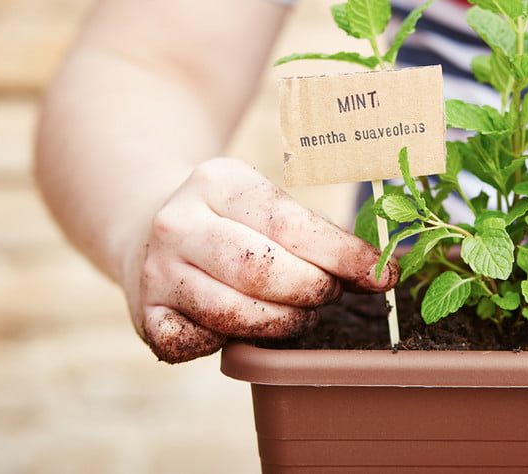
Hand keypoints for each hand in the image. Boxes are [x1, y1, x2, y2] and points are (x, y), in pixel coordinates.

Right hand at [122, 158, 397, 362]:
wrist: (146, 227)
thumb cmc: (231, 220)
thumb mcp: (264, 204)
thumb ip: (317, 234)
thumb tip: (381, 272)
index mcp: (217, 181)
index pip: (290, 224)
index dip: (342, 256)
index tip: (381, 274)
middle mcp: (179, 223)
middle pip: (261, 270)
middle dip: (312, 290)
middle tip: (330, 295)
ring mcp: (156, 272)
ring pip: (233, 313)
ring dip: (282, 323)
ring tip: (300, 315)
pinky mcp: (146, 317)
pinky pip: (200, 345)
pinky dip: (231, 343)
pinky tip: (244, 326)